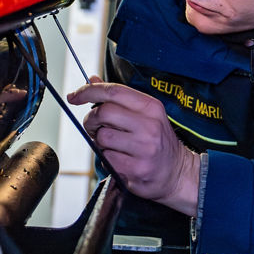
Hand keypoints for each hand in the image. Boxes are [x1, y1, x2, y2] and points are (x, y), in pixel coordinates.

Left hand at [67, 77, 201, 215]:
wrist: (179, 173)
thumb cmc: (157, 141)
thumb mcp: (145, 115)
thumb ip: (118, 98)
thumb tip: (92, 80)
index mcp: (151, 107)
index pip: (113, 91)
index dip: (88, 91)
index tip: (74, 96)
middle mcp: (149, 126)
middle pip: (103, 112)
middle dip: (91, 120)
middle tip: (95, 127)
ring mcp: (144, 148)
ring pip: (102, 137)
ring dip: (99, 142)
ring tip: (112, 145)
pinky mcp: (137, 169)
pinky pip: (106, 158)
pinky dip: (107, 158)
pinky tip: (120, 159)